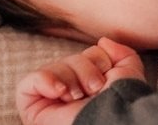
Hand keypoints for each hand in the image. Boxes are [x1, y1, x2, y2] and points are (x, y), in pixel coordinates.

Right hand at [16, 37, 145, 124]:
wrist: (108, 124)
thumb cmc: (119, 104)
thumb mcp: (128, 74)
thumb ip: (122, 54)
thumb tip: (103, 41)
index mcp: (91, 86)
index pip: (88, 56)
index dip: (99, 60)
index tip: (106, 79)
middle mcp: (71, 92)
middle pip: (71, 59)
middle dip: (86, 70)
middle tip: (94, 89)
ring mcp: (50, 100)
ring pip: (54, 67)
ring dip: (70, 79)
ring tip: (78, 97)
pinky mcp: (31, 107)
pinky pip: (29, 81)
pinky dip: (45, 80)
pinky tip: (59, 92)